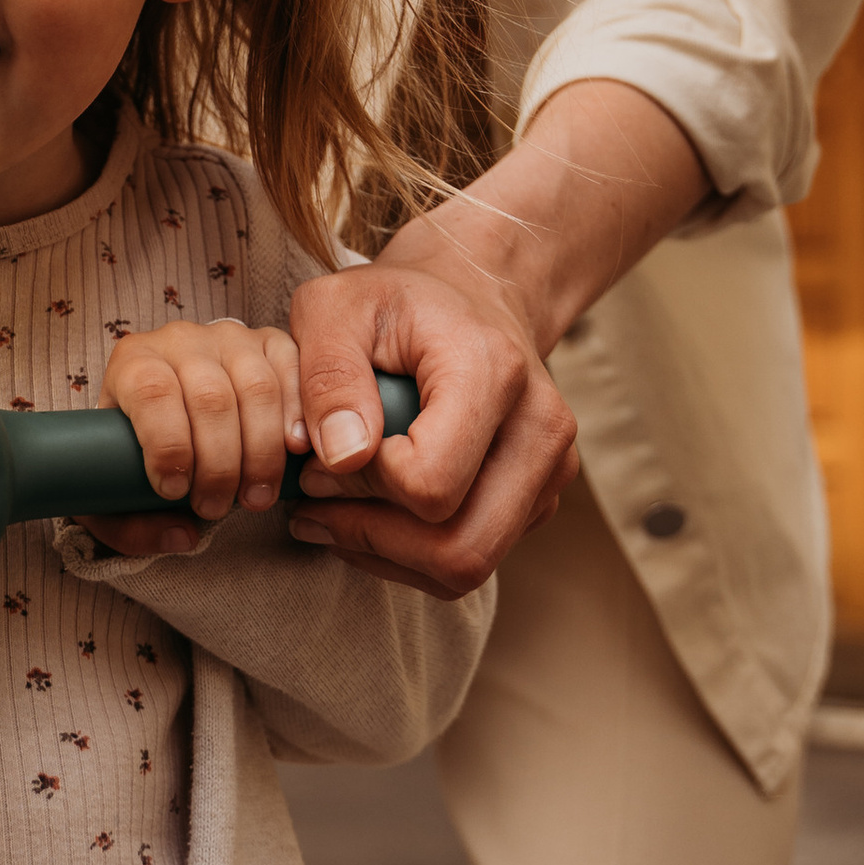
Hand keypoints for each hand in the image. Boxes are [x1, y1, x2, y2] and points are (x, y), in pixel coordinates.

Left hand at [79, 321, 306, 560]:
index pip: (152, 392)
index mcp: (134, 363)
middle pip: (210, 398)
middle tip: (216, 508)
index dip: (168, 445)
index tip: (174, 491)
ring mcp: (231, 340)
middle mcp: (182, 341)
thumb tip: (182, 536)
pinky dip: (299, 414)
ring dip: (262, 452)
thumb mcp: (115, 492)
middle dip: (219, 465)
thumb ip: (131, 525)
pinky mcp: (272, 344)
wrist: (173, 411)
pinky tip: (295, 453)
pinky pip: (295, 370)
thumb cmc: (140, 454)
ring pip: (257, 388)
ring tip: (254, 497)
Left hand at [285, 237, 576, 598]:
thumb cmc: (395, 302)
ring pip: (466, 567)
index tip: (320, 457)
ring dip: (386, 554)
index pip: (430, 483)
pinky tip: (369, 511)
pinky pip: (471, 561)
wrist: (471, 297)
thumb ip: (327, 374)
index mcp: (494, 372)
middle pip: (461, 548)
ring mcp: (550, 471)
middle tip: (313, 504)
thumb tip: (342, 458)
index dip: (362, 486)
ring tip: (331, 511)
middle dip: (372, 540)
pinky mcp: (538, 500)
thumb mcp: (336, 308)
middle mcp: (541, 428)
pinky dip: (410, 554)